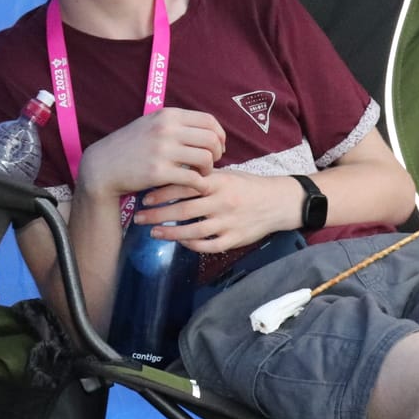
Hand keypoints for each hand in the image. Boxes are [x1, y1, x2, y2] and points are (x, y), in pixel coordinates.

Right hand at [74, 108, 225, 202]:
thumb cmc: (130, 147)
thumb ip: (175, 123)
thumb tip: (206, 128)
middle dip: (217, 153)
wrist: (103, 167)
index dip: (219, 135)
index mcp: (167, 115)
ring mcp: (162, 151)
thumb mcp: (150, 124)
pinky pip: (193, 178)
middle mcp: (166, 129)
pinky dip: (200, 184)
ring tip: (201, 174)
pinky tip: (196, 186)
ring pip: (206, 159)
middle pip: (210, 139)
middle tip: (212, 163)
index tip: (218, 146)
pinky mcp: (159, 172)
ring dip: (209, 169)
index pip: (208, 121)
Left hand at [133, 170, 297, 253]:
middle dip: (158, 214)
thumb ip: (203, 177)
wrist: (278, 201)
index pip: (185, 186)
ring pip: (194, 231)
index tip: (144, 196)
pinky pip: (209, 246)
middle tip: (139, 217)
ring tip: (153, 232)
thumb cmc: (248, 186)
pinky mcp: (235, 239)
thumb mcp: (227, 174)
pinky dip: (192, 245)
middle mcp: (223, 202)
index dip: (162, 192)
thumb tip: (172, 173)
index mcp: (219, 182)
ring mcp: (229, 222)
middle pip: (185, 210)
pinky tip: (180, 242)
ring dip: (171, 233)